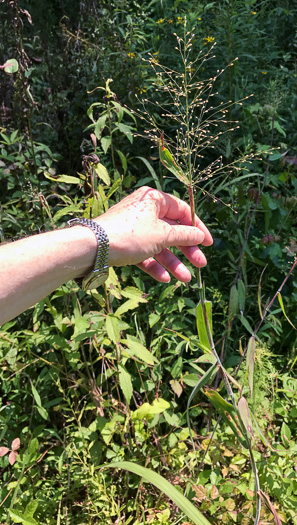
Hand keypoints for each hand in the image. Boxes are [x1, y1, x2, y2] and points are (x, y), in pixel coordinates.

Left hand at [96, 186, 212, 282]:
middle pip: (172, 230)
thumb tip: (199, 236)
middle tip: (200, 264)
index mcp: (154, 200)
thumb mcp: (163, 235)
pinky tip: (165, 279)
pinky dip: (155, 265)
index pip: (182, 211)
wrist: (94, 247)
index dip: (197, 228)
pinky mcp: (126, 243)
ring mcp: (134, 228)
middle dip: (187, 250)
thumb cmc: (131, 235)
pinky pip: (145, 254)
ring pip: (159, 245)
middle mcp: (145, 211)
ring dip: (173, 262)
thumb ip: (184, 235)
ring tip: (185, 279)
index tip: (208, 244)